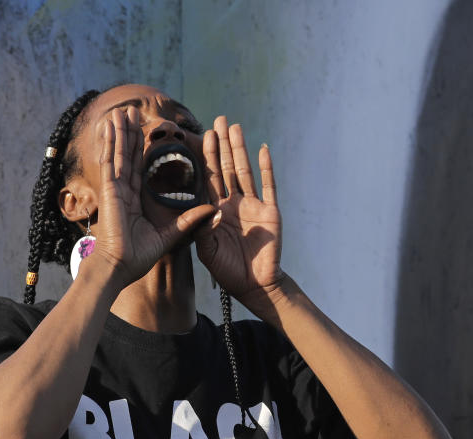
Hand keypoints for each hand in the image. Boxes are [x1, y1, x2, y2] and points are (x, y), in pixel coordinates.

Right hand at [88, 107, 214, 285]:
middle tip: (131, 111)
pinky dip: (110, 142)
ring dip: (120, 131)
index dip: (144, 149)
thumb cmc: (140, 256)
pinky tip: (109, 125)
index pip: (142, 167)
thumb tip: (214, 210)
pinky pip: (110, 162)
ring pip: (119, 153)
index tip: (147, 132)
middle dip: (131, 133)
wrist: (121, 267)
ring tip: (121, 110)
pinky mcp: (110, 190)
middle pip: (129, 155)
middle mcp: (125, 190)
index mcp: (137, 199)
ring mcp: (116, 188)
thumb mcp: (172, 234)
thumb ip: (190, 220)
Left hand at [196, 116, 283, 310]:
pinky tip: (262, 149)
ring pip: (245, 171)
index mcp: (217, 210)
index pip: (210, 177)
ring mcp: (254, 205)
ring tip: (236, 126)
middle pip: (227, 167)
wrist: (255, 285)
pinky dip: (266, 167)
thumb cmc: (228, 270)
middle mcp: (235, 202)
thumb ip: (201, 227)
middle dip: (223, 143)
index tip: (204, 135)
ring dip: (240, 148)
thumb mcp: (207, 249)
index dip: (207, 156)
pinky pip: (268, 186)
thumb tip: (205, 206)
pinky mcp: (270, 211)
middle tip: (219, 119)